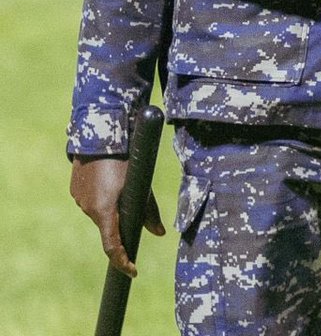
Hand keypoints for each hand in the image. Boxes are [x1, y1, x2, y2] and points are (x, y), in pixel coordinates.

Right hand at [70, 155, 164, 277]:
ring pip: (99, 211)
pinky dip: (100, 195)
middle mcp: (88, 209)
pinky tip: (107, 177)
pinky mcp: (74, 188)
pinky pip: (90, 199)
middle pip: (108, 226)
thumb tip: (159, 233)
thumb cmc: (123, 159)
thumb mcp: (139, 184)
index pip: (112, 247)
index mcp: (104, 212)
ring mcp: (79, 199)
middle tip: (131, 200)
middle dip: (120, 219)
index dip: (123, 261)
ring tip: (119, 181)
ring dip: (110, 205)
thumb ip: (148, 211)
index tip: (132, 271)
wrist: (99, 134)